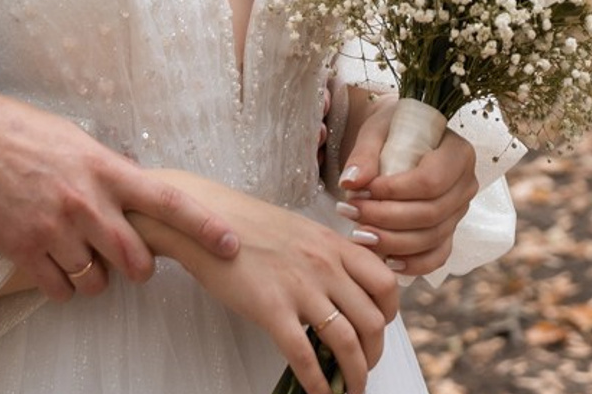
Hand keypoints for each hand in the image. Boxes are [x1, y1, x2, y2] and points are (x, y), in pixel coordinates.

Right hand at [0, 89, 239, 301]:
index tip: (231, 244)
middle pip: (137, 261)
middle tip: (124, 257)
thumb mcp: (75, 140)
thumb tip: (133, 189)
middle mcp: (86, 201)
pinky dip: (63, 286)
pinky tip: (52, 263)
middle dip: (137, 267)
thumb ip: (107, 169)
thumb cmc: (20, 131)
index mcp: (104, 167)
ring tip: (78, 252)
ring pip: (99, 282)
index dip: (203, 226)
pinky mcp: (26, 250)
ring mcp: (56, 229)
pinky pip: (63, 291)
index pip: (166, 201)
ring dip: (95, 277)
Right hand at [131, 172, 397, 393]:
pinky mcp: (272, 308)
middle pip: (374, 321)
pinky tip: (319, 393)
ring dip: (355, 375)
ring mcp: (299, 287)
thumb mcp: (298, 229)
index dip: (390, 315)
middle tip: (363, 366)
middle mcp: (324, 264)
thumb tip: (343, 285)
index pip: (386, 283)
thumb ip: (325, 254)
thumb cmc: (245, 224)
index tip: (380, 330)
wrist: (201, 216)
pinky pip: (306, 356)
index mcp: (332, 244)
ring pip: (348, 343)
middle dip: (375, 354)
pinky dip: (319, 383)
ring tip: (349, 389)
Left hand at [334, 98, 480, 277]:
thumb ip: (364, 155)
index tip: (362, 190)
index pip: (431, 181)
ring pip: (431, 238)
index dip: (395, 191)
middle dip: (387, 218)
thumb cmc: (390, 129)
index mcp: (458, 152)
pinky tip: (385, 259)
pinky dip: (412, 263)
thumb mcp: (376, 131)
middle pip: (431, 213)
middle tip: (350, 212)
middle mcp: (465, 184)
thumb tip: (350, 183)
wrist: (401, 137)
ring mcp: (460, 212)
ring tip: (357, 234)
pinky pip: (437, 256)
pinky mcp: (450, 231)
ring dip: (392, 241)